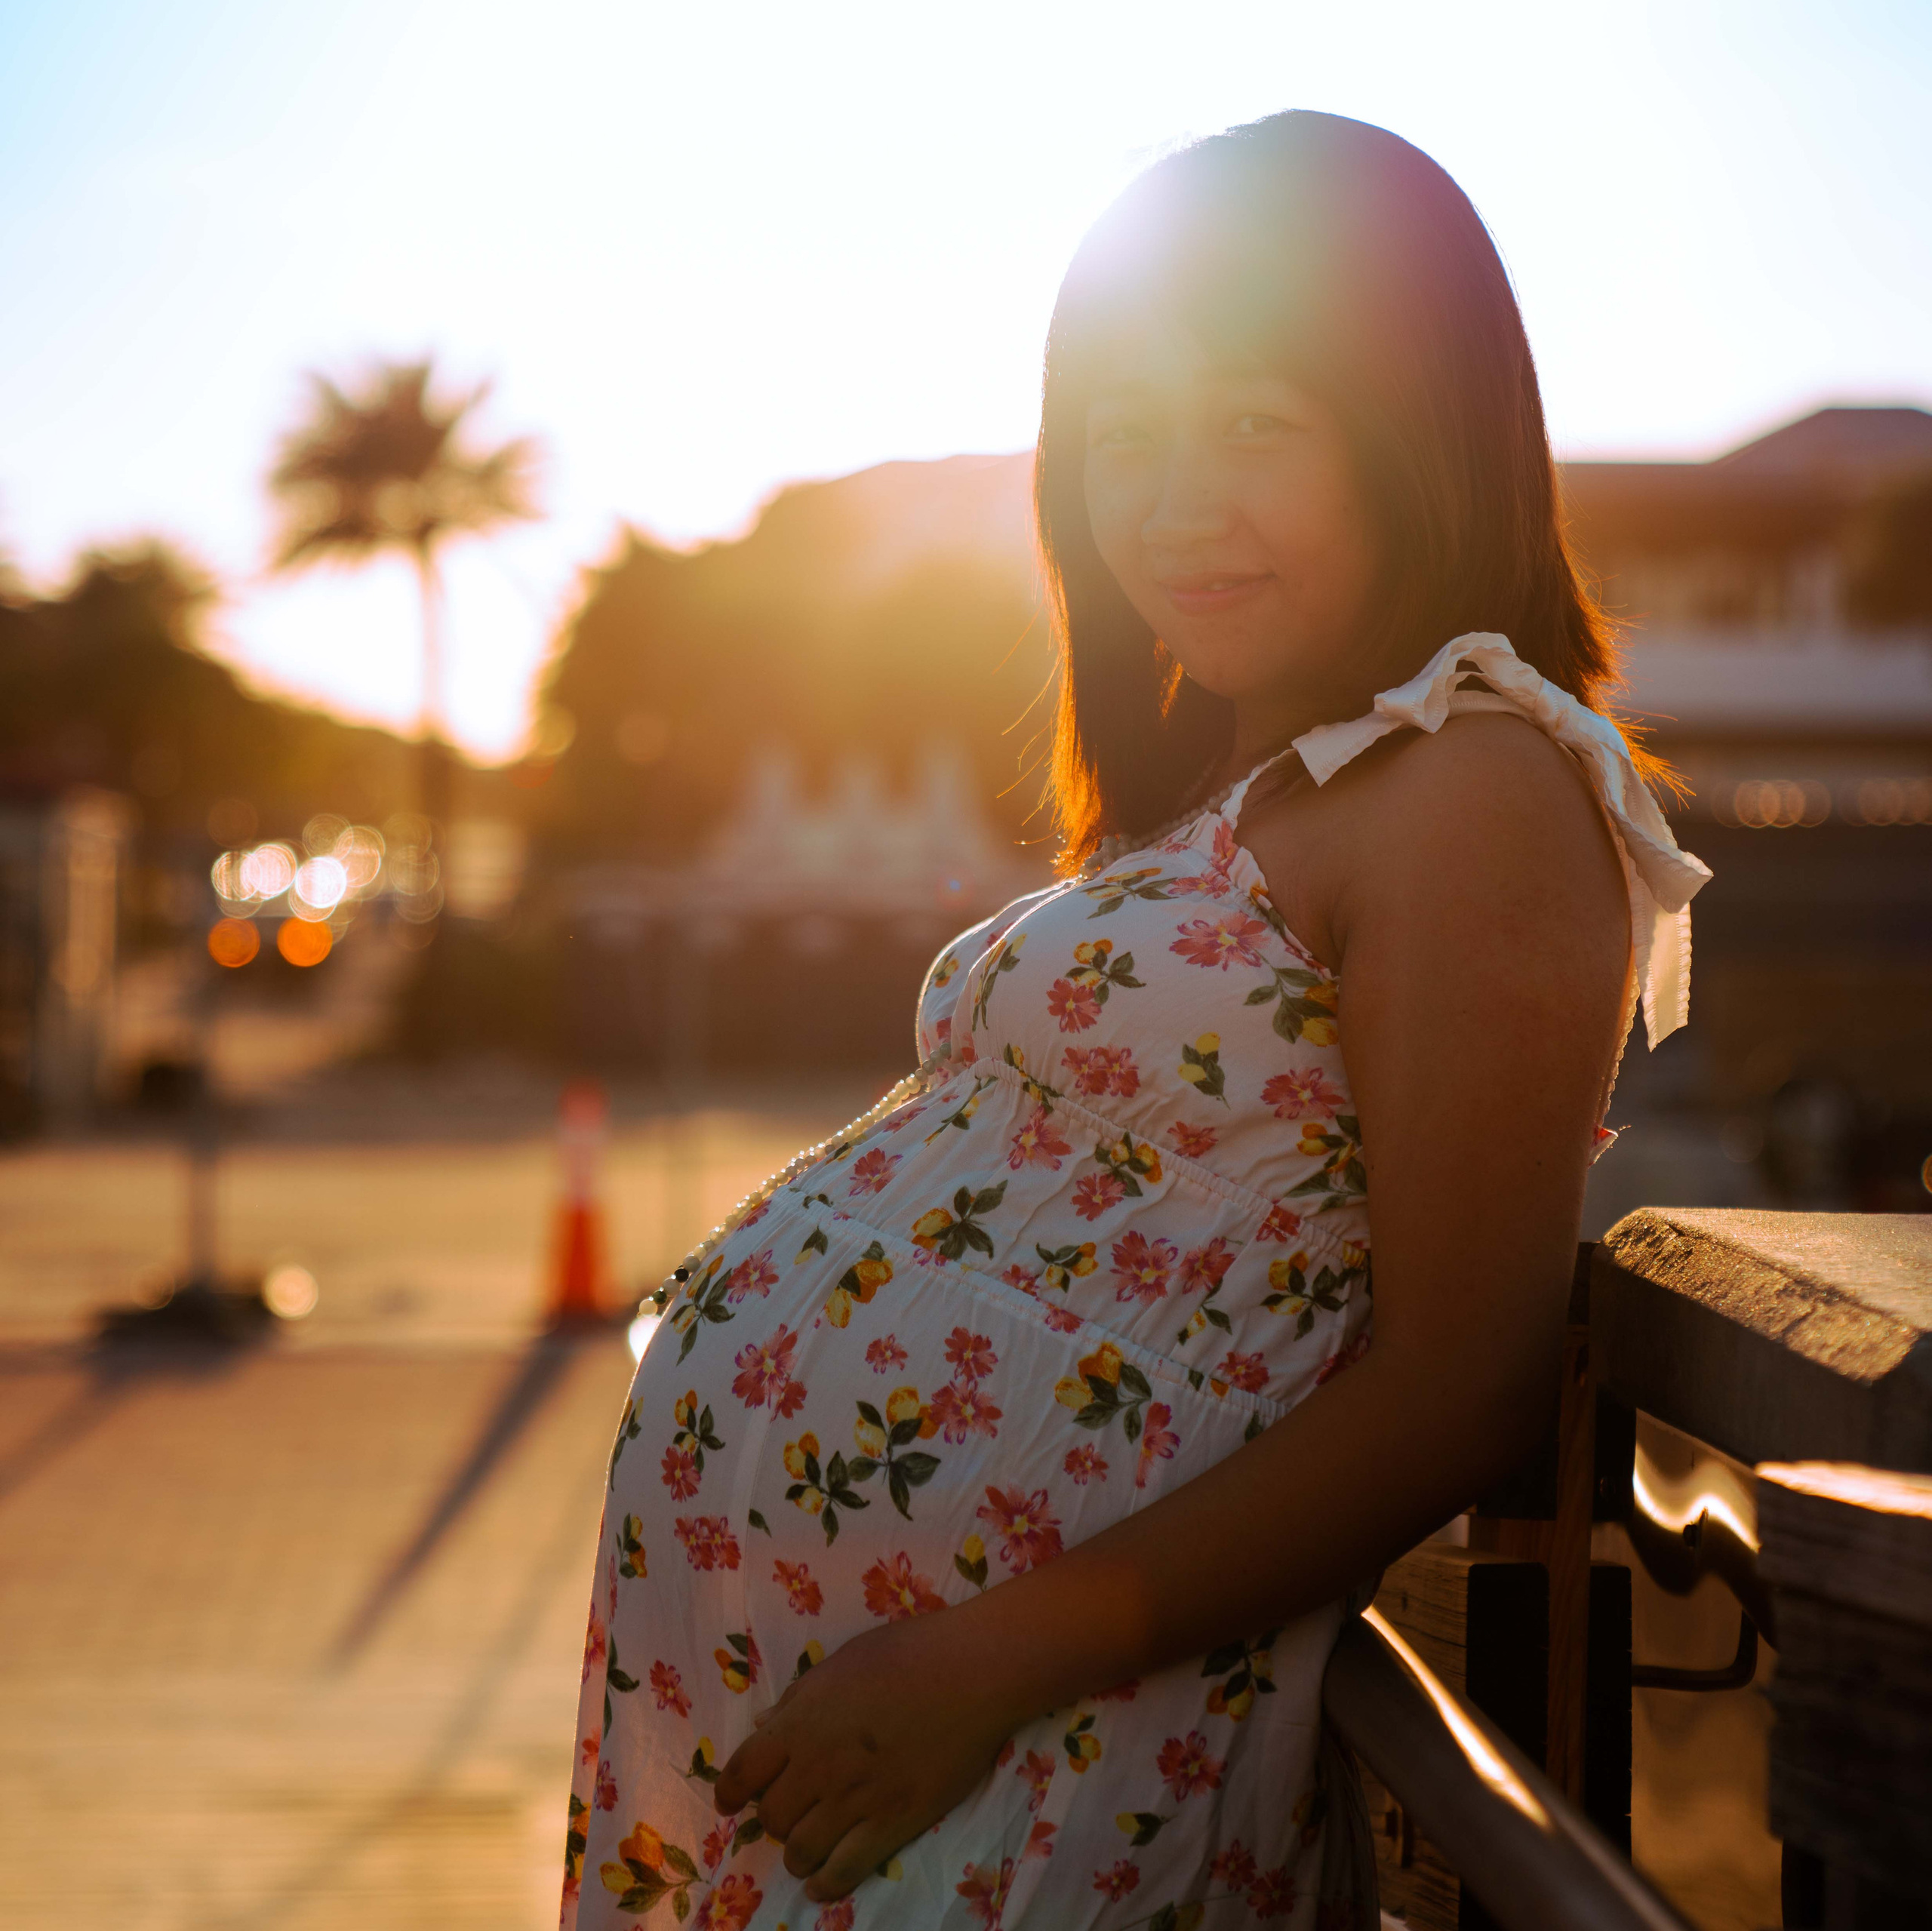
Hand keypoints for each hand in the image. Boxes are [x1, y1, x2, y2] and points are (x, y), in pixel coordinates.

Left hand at [712, 1610, 1021, 1901]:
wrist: (971, 1671)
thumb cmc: (907, 1652)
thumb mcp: (841, 1662)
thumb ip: (799, 1698)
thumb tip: (763, 1725)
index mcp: (800, 1722)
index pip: (741, 1771)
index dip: (729, 1792)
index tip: (731, 1801)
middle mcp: (818, 1766)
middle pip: (771, 1816)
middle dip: (774, 1818)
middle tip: (790, 1811)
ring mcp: (855, 1799)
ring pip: (801, 1850)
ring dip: (797, 1853)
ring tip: (807, 1848)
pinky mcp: (893, 1824)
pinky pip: (844, 1871)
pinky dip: (826, 1883)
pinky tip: (823, 1882)